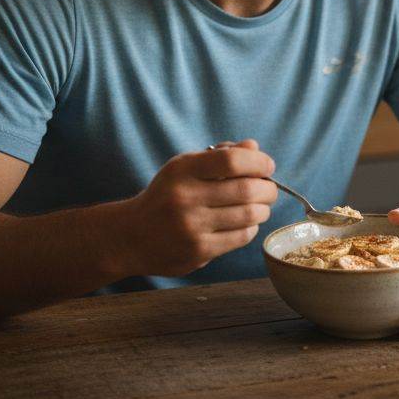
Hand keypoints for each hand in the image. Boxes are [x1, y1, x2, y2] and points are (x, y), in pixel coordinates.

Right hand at [116, 140, 276, 277]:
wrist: (130, 237)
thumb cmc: (165, 196)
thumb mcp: (183, 168)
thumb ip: (220, 156)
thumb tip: (254, 146)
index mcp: (182, 170)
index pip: (232, 160)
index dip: (258, 162)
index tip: (267, 166)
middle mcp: (185, 197)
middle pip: (247, 190)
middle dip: (268, 189)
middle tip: (269, 190)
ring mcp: (191, 227)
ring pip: (249, 215)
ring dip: (263, 209)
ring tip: (259, 206)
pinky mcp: (199, 251)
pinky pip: (241, 236)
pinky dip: (251, 227)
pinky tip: (244, 223)